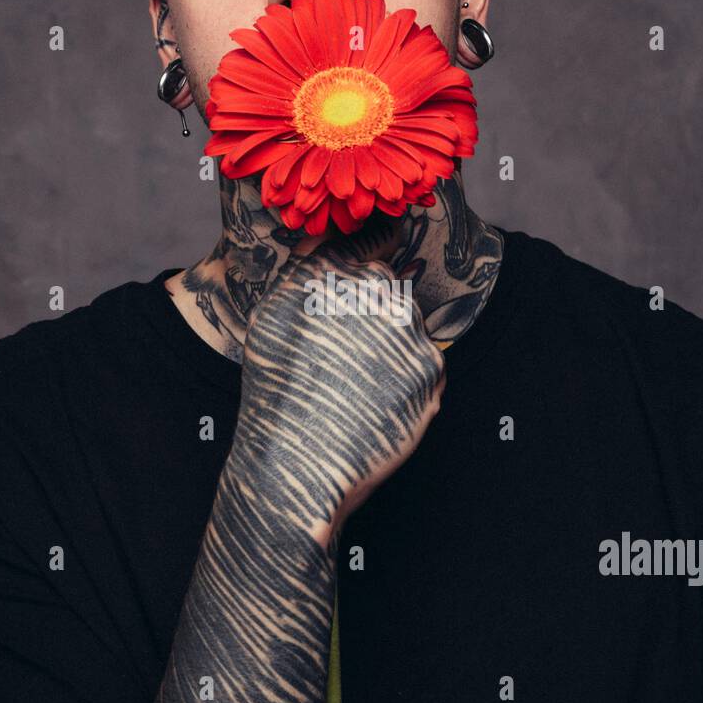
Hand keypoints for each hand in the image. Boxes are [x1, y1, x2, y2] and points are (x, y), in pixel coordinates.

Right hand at [232, 242, 446, 536]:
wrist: (298, 466)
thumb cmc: (277, 394)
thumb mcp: (272, 318)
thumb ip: (305, 268)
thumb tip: (329, 236)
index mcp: (328, 271)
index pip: (369, 245)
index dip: (367, 266)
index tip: (363, 291)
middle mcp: (371, 289)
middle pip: (389, 287)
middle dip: (374, 315)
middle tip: (344, 360)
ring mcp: (405, 327)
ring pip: (408, 326)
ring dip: (391, 348)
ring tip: (355, 386)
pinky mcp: (430, 365)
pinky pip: (425, 362)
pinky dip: (407, 381)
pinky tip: (375, 403)